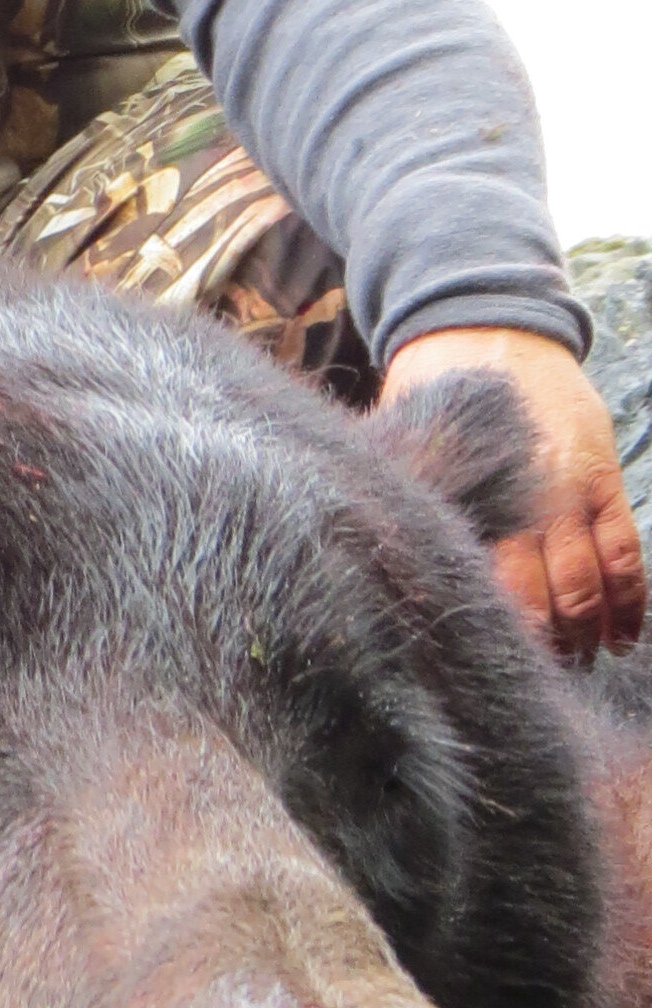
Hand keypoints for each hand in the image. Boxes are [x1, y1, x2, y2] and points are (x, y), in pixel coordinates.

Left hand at [378, 327, 646, 660]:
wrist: (491, 328)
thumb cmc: (433, 395)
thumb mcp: (413, 447)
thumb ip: (414, 501)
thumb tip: (381, 564)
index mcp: (478, 495)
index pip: (488, 578)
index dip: (493, 627)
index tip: (486, 666)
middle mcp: (531, 498)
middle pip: (546, 591)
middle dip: (547, 642)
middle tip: (539, 680)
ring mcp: (574, 489)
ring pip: (591, 577)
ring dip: (591, 629)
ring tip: (586, 665)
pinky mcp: (603, 477)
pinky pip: (625, 547)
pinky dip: (631, 595)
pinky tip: (627, 634)